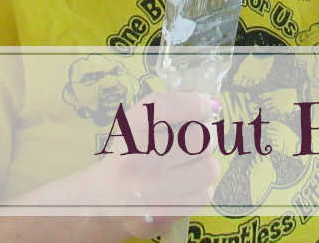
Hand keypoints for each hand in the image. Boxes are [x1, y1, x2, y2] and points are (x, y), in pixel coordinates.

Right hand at [91, 91, 219, 238]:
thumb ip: (171, 106)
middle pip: (201, 138)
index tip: (205, 107)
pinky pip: (205, 193)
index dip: (197, 104)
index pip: (170, 106)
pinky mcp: (163, 213)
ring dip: (205, 164)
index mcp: (129, 128)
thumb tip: (213, 104)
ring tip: (190, 165)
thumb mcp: (137, 122)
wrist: (105, 199)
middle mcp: (137, 158)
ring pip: (209, 167)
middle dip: (207, 136)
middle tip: (197, 140)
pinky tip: (184, 186)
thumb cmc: (130, 154)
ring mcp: (149, 189)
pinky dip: (200, 188)